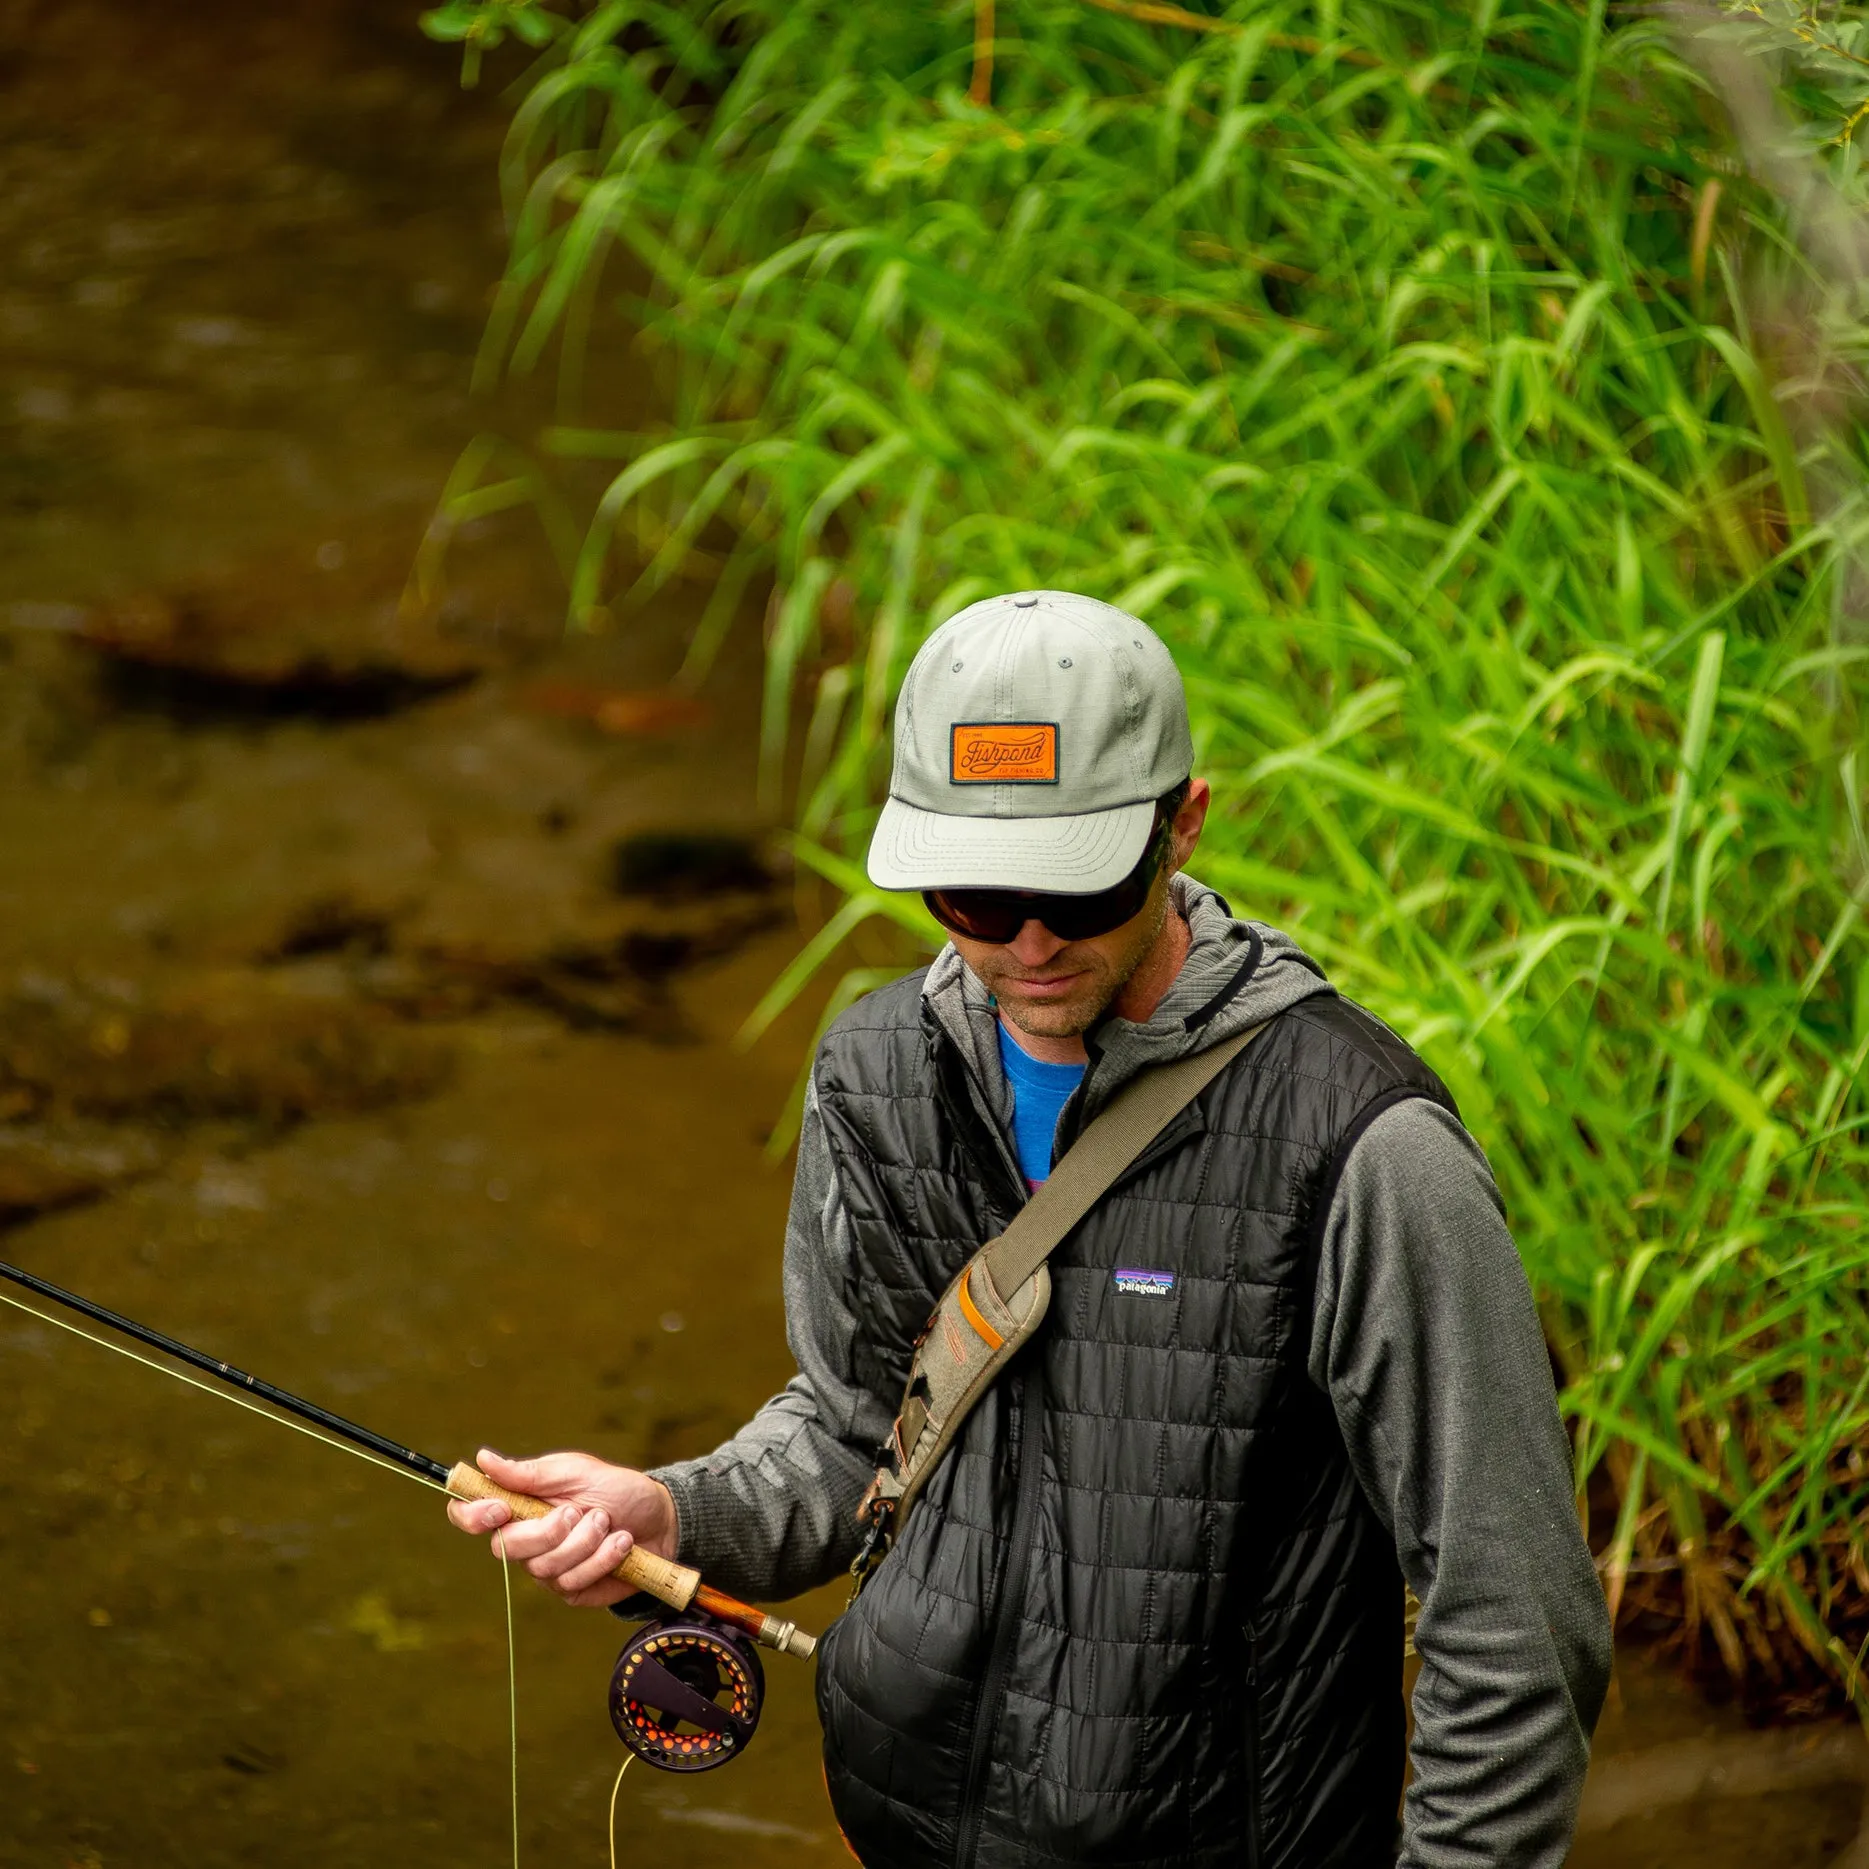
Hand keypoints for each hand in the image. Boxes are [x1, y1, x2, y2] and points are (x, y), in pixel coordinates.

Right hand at [445, 1447, 678, 1607]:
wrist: (660, 1519)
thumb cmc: (616, 1490)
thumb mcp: (576, 1471)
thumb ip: (529, 1473)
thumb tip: (483, 1459)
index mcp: (521, 1506)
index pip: (471, 1516)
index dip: (473, 1516)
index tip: (500, 1509)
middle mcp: (528, 1541)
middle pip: (506, 1548)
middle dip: (546, 1531)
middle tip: (577, 1512)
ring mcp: (548, 1569)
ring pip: (544, 1567)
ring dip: (584, 1542)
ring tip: (608, 1523)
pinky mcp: (572, 1591)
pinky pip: (573, 1582)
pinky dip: (602, 1558)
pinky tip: (621, 1543)